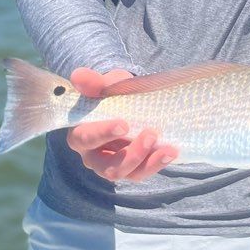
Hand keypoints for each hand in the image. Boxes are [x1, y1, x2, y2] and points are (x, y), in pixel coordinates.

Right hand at [66, 67, 178, 181]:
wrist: (128, 101)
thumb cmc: (111, 94)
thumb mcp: (104, 85)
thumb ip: (92, 83)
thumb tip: (78, 75)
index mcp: (80, 136)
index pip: (86, 138)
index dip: (103, 133)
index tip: (124, 124)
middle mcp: (93, 157)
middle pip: (108, 166)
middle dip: (132, 154)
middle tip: (151, 134)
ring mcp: (113, 166)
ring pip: (128, 173)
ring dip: (149, 162)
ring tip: (168, 149)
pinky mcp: (131, 169)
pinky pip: (143, 172)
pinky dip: (158, 163)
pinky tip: (171, 152)